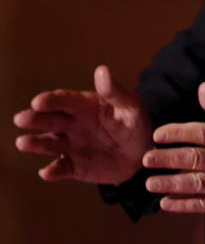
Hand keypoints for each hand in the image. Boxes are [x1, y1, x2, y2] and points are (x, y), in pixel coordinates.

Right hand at [14, 65, 152, 183]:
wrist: (143, 153)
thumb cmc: (135, 124)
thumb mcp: (131, 106)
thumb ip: (116, 92)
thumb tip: (101, 71)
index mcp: (84, 106)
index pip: (64, 100)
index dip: (51, 100)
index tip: (38, 101)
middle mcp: (72, 125)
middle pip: (49, 120)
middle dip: (34, 119)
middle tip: (21, 119)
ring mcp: (72, 145)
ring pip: (49, 144)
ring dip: (35, 143)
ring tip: (23, 142)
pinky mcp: (75, 165)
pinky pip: (61, 168)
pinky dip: (53, 171)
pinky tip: (47, 172)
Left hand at [142, 83, 204, 213]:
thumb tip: (202, 88)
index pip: (202, 133)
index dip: (179, 133)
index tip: (158, 135)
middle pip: (196, 158)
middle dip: (169, 159)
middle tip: (146, 159)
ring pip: (198, 183)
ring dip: (172, 184)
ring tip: (151, 183)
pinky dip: (185, 205)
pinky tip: (166, 203)